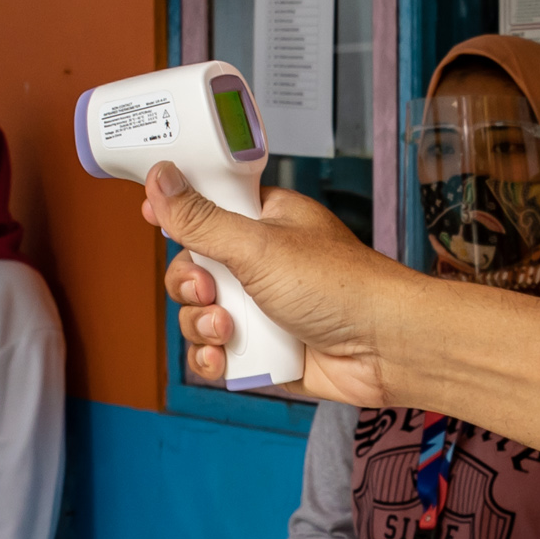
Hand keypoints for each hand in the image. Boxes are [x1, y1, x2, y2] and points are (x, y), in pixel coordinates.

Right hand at [143, 165, 403, 403]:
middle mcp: (259, 263)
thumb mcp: (259, 245)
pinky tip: (226, 359)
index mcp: (262, 221)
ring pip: (198, 315)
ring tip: (229, 330)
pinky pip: (215, 354)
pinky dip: (214, 359)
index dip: (176, 217)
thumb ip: (202, 219)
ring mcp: (260, 308)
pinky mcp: (262, 350)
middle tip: (208, 289)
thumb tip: (159, 180)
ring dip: (201, 326)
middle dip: (188, 286)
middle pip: (190, 268)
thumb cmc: (340, 287)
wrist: (386, 350)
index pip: (204, 209)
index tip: (153, 220)